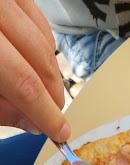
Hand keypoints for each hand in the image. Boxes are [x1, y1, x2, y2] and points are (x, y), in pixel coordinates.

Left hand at [0, 0, 70, 141]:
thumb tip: (30, 122)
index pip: (25, 82)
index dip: (46, 113)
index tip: (58, 132)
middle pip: (40, 59)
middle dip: (51, 95)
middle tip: (51, 118)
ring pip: (44, 40)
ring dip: (48, 72)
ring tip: (41, 93)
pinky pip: (38, 19)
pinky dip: (41, 45)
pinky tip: (34, 63)